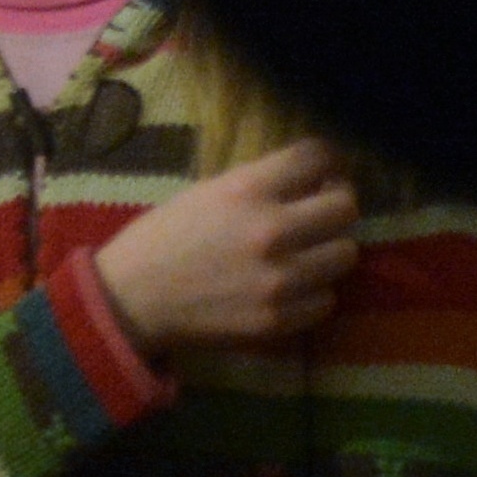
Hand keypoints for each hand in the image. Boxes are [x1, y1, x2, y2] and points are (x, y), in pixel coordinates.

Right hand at [95, 142, 359, 359]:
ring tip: (306, 253)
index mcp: (246, 190)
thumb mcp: (205, 194)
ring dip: (328, 250)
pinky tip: (289, 287)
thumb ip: (259, 186)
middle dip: (334, 206)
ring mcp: (281, 278)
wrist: (131, 300)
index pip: (319, 158)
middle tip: (319, 214)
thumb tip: (310, 182)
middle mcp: (272, 230)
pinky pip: (327, 298)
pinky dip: (313, 291)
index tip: (324, 171)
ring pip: (346, 254)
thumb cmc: (162, 239)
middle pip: (345, 208)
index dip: (327, 161)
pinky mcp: (281, 318)